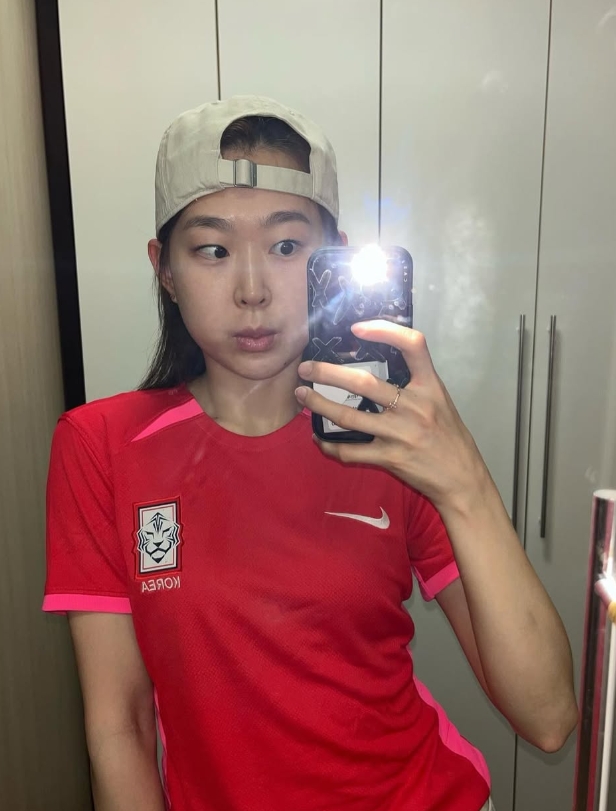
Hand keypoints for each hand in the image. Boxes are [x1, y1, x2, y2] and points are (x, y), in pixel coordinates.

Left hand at [295, 320, 489, 511]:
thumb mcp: (440, 401)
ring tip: (302, 395)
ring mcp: (401, 433)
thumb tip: (376, 367)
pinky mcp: (390, 458)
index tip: (356, 328)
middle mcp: (415, 406)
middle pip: (364, 382)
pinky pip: (350, 451)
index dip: (384, 330)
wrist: (463, 479)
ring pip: (349, 416)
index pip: (413, 345)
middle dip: (328, 373)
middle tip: (306, 368)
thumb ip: (415, 384)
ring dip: (319, 405)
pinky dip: (329, 444)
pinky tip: (318, 438)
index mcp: (430, 386)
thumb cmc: (450, 437)